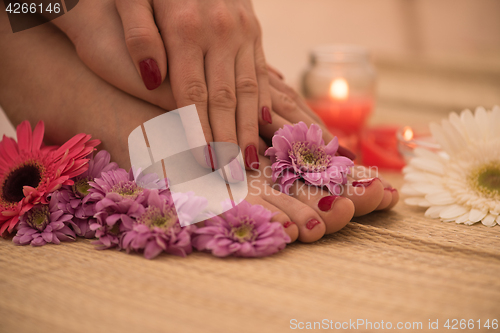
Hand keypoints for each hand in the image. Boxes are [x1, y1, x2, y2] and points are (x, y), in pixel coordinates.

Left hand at [52, 1, 344, 161]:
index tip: (202, 166)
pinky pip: (261, 70)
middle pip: (225, 100)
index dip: (197, 133)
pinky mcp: (252, 28)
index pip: (192, 95)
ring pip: (249, 90)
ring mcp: (241, 30)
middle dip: (227, 142)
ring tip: (252, 161)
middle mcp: (220, 32)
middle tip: (231, 176)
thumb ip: (139, 36)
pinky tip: (266, 123)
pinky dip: (264, 100)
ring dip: (249, 129)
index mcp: (186, 28)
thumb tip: (153, 79)